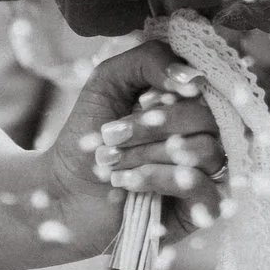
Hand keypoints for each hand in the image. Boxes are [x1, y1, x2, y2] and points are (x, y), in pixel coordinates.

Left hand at [39, 36, 221, 244]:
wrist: (63, 192)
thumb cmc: (86, 136)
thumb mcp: (107, 82)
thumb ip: (149, 60)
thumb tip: (194, 77)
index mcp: (188, 103)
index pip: (206, 86)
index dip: (171, 92)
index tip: (137, 101)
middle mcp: (204, 135)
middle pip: (207, 118)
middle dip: (152, 126)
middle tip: (110, 136)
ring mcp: (206, 172)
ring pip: (205, 151)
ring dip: (148, 154)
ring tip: (111, 164)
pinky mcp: (201, 209)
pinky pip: (205, 187)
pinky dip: (160, 179)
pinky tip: (126, 183)